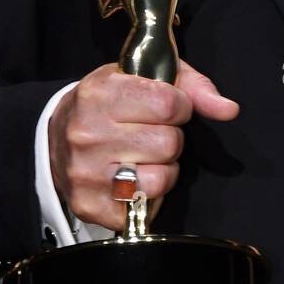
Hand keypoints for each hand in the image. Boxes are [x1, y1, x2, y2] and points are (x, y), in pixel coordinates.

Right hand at [48, 59, 239, 230]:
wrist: (54, 136)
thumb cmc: (110, 102)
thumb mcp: (145, 77)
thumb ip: (192, 87)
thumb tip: (229, 110)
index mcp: (100, 92)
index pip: (169, 103)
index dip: (179, 107)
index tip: (168, 107)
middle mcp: (88, 132)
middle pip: (169, 143)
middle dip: (170, 138)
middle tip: (151, 134)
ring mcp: (85, 172)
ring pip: (161, 178)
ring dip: (163, 169)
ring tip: (144, 157)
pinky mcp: (88, 204)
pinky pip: (145, 206)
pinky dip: (148, 195)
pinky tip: (132, 179)